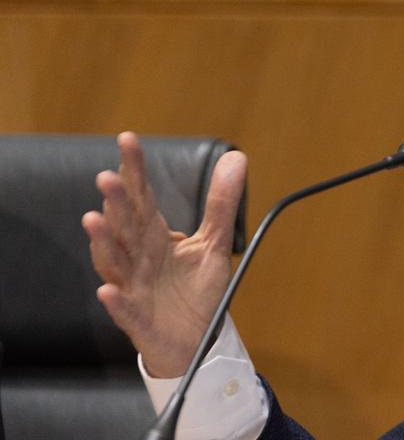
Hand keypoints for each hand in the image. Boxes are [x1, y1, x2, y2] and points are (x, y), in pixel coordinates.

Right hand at [81, 132, 246, 377]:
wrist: (193, 340)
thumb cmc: (194, 290)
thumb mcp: (213, 242)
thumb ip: (220, 202)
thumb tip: (236, 156)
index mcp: (154, 237)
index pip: (142, 198)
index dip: (134, 170)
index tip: (128, 138)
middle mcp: (138, 258)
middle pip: (125, 225)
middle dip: (116, 202)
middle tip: (107, 176)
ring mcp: (134, 287)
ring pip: (114, 262)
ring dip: (103, 242)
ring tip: (92, 218)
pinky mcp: (138, 319)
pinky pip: (124, 310)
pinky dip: (115, 301)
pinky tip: (106, 290)